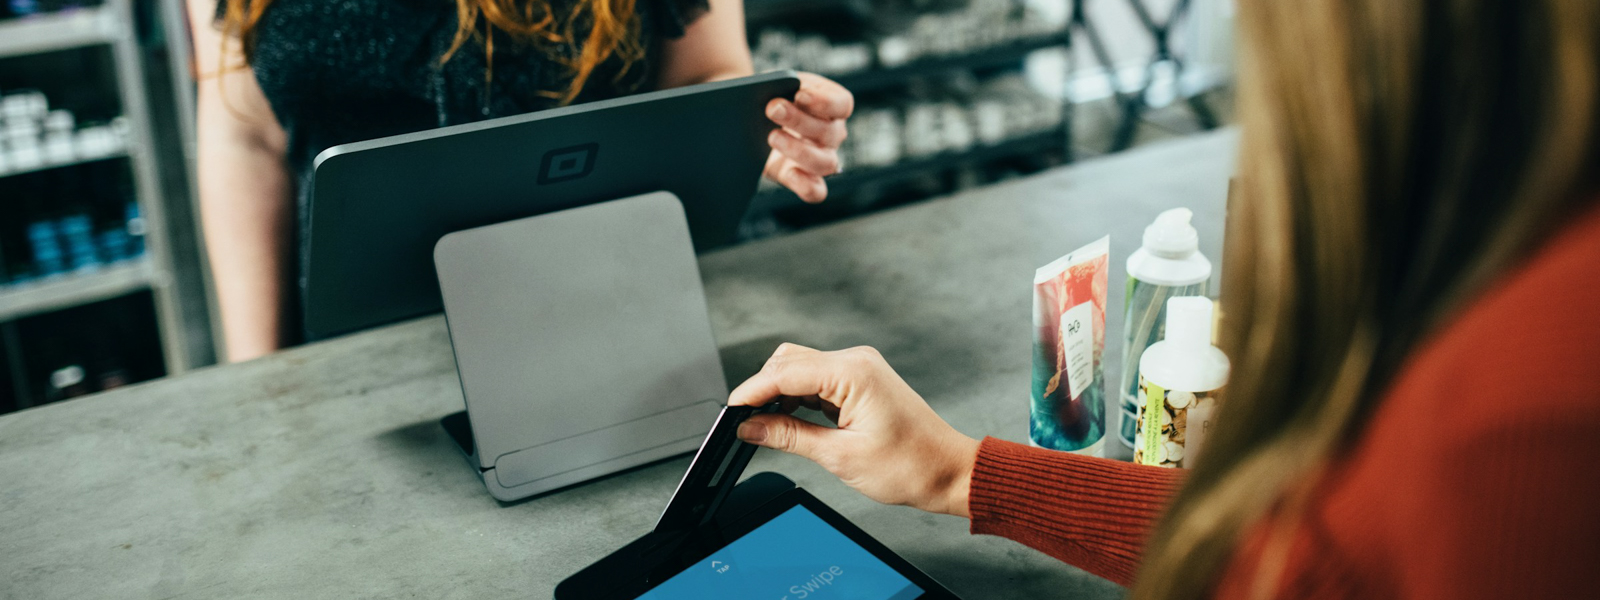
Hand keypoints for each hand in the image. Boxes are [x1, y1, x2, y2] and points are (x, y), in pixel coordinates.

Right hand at [728, 344, 978, 517]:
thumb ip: (789, 437)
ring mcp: (859, 369)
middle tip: (744, 424)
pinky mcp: (860, 381)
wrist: (948, 471)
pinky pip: (816, 380)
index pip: (785, 372)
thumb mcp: (840, 456)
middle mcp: (856, 361)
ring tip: (766, 427)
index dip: (751, 392)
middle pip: (788, 361)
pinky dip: (798, 398)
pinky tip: (790, 422)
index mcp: (853, 373)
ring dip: (779, 394)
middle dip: (762, 390)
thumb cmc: (910, 465)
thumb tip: (751, 427)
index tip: (730, 412)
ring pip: (800, 368)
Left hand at [764, 72, 852, 203]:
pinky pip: (816, 190)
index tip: (800, 94)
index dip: (824, 101)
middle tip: (772, 109)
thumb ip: (779, 86)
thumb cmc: (769, 97)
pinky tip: (790, 172)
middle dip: (799, 120)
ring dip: (799, 150)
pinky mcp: (803, 179)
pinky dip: (806, 184)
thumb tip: (772, 97)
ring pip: (825, 163)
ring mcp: (821, 158)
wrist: (750, 121)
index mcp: (831, 106)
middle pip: (829, 132)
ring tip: (771, 137)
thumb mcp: (775, 85)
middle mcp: (832, 134)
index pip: (842, 103)